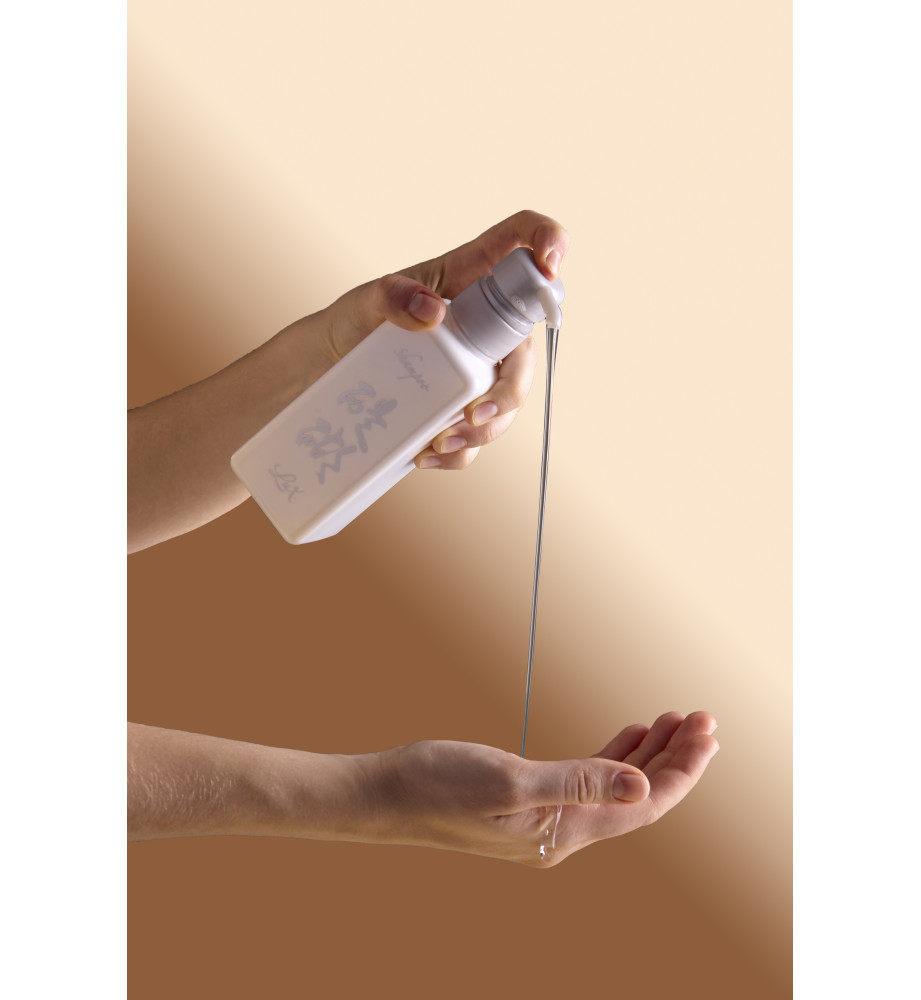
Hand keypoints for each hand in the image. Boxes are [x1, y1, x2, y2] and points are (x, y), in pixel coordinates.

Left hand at [313, 209, 569, 469]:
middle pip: (525, 349)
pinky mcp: (461, 399)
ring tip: (441, 441)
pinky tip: (427, 452)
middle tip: (476, 415)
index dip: (548, 240)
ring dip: (486, 429)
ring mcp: (477, 362)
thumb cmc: (354, 321)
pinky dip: (460, 450)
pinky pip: (479, 431)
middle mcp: (484, 320)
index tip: (550, 266)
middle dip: (511, 391)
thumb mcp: (366, 301)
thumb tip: (433, 310)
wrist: (328, 366)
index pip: (521, 239)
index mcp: (470, 276)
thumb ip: (392, 296)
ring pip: (508, 399)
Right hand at [365, 711, 718, 866]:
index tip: (706, 732)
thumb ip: (579, 783)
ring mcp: (546, 817)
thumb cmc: (440, 786)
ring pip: (616, 786)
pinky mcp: (529, 800)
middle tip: (702, 719)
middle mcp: (562, 832)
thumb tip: (641, 787)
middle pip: (636, 796)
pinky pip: (588, 779)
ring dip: (647, 754)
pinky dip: (613, 754)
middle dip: (674, 758)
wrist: (387, 795)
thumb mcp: (513, 781)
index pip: (643, 805)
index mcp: (564, 832)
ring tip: (675, 722)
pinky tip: (626, 735)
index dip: (680, 770)